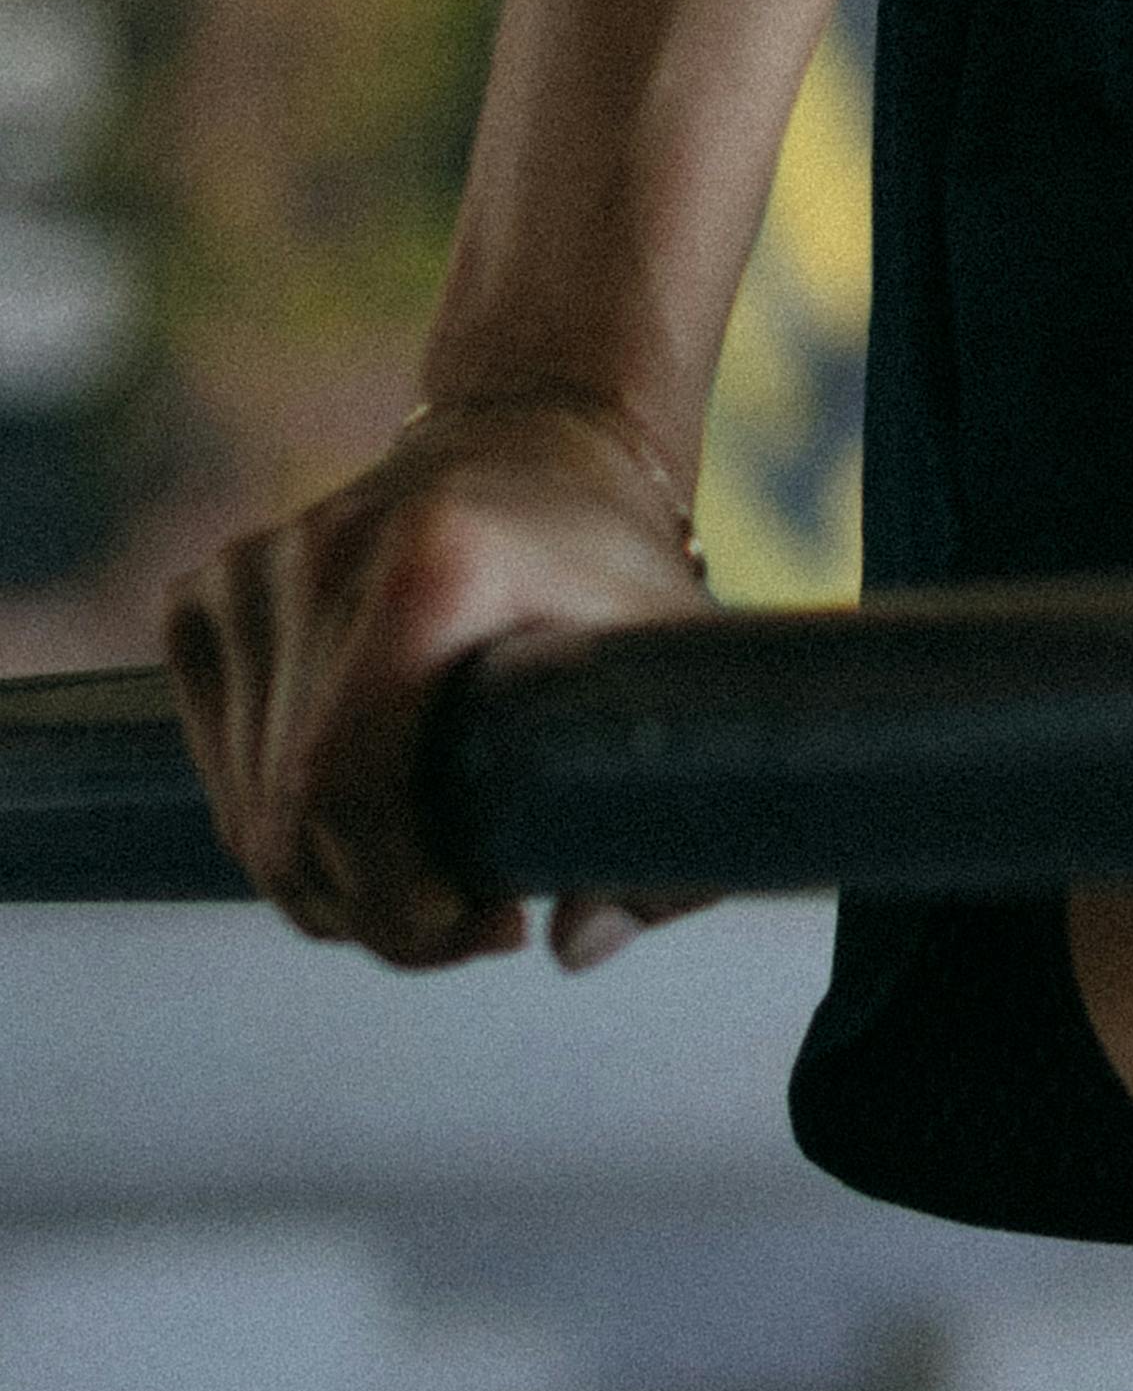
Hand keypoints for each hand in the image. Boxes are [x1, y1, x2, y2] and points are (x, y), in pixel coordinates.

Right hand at [163, 386, 720, 974]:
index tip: (485, 927)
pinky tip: (363, 806)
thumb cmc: (608, 573)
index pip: (347, 785)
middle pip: (288, 812)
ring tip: (425, 865)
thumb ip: (657, 833)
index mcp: (435, 564)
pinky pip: (217, 765)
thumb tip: (568, 944)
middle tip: (464, 919)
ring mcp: (252, 568)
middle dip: (370, 907)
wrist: (532, 446)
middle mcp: (323, 553)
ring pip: (246, 806)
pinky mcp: (205, 591)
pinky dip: (274, 818)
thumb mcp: (669, 680)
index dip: (397, 900)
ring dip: (324, 875)